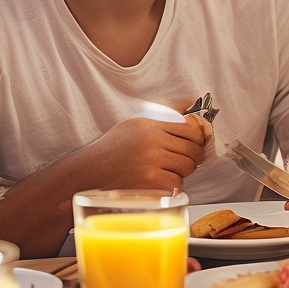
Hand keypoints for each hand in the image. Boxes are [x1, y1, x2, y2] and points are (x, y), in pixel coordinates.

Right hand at [87, 104, 207, 191]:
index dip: (196, 137)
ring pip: (187, 167)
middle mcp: (153, 141)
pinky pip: (177, 184)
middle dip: (192, 157)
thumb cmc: (114, 148)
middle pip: (193, 149)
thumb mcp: (137, 123)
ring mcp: (152, 162)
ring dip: (181, 172)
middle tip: (181, 160)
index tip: (193, 143)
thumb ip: (165, 113)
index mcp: (150, 124)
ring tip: (166, 170)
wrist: (92, 171)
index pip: (189, 127)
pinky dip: (171, 186)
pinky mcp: (151, 183)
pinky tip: (158, 182)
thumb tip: (191, 101)